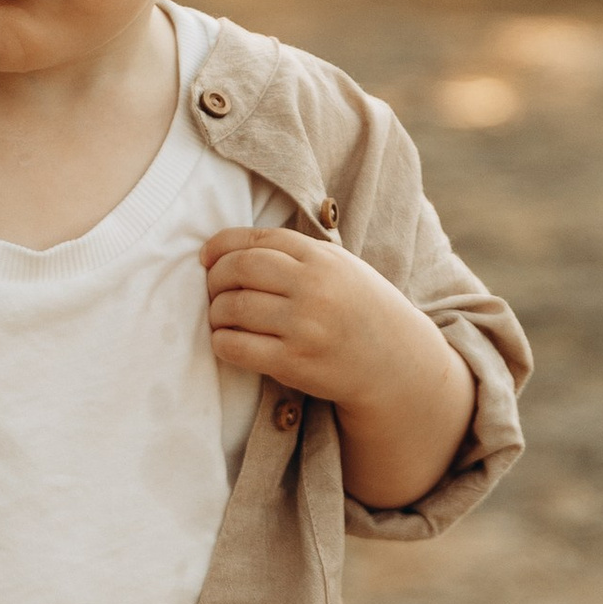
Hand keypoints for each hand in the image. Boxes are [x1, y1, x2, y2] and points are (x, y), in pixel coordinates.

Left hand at [201, 225, 476, 510]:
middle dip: (215, 279)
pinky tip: (227, 342)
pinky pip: (237, 347)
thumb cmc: (361, 311)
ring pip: (232, 308)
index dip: (223, 245)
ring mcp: (303, 326)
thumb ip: (297, 254)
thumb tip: (234, 248)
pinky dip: (221, 342)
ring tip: (220, 318)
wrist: (396, 364)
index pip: (259, 239)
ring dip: (215, 313)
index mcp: (322, 258)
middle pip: (239, 269)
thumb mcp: (341, 268)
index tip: (207, 256)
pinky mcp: (294, 362)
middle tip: (211, 290)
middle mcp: (313, 288)